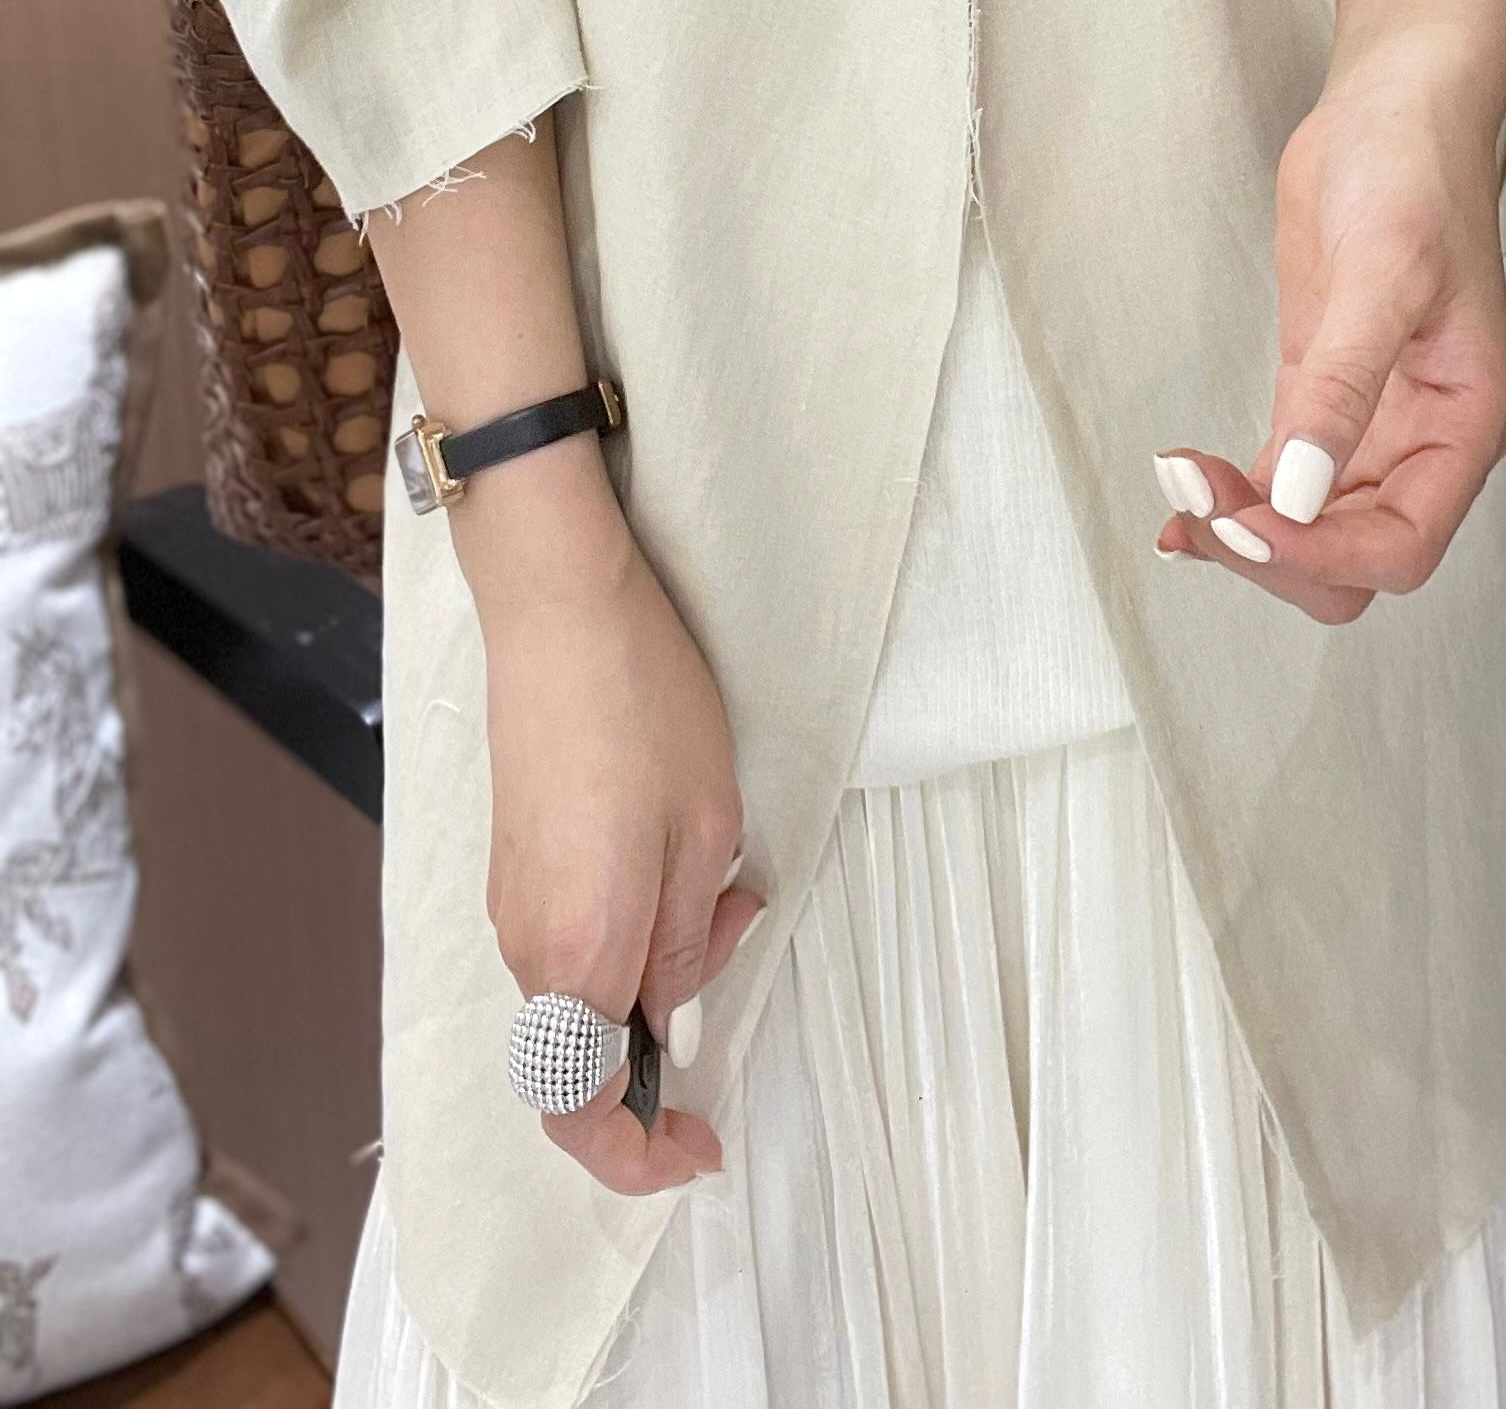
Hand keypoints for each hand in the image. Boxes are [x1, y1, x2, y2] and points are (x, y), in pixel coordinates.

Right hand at [473, 494, 759, 1192]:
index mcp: (578, 952)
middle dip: (669, 1037)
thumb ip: (687, 945)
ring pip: (581, 992)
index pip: (581, 1109)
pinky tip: (678, 860)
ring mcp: (512, 900)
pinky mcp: (515, 861)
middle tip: (736, 949)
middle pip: (583, 1055)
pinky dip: (628, 933)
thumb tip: (678, 1016)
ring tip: (722, 885)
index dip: (639, 1155)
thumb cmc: (641, 705)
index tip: (700, 1147)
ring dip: (656, 971)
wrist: (559, 607)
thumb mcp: (702, 832)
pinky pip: (568, 941)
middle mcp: (528, 942)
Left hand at [1155, 31, 1505, 623]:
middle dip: (1275, 551)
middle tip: (1203, 508)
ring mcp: (1370, 427)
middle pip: (1353, 559)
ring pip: (1309, 532)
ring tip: (1180, 489)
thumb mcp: (1379, 276)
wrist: (1390, 112)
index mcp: (1466, 422)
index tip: (1250, 520)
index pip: (1403, 544)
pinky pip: (1280, 487)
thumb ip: (1342, 389)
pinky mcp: (1320, 400)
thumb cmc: (1414, 175)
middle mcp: (1424, 440)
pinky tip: (1186, 504)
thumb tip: (1300, 490)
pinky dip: (1234, 505)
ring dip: (1243, 530)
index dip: (1323, 550)